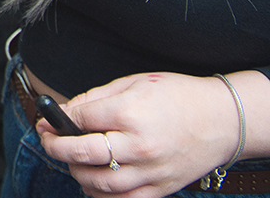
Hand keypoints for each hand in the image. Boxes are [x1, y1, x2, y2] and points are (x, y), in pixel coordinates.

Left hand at [38, 72, 243, 197]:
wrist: (222, 119)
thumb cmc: (178, 96)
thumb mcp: (133, 83)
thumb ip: (95, 98)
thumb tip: (64, 112)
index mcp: (131, 113)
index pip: (79, 120)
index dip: (57, 119)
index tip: (48, 119)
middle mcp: (139, 146)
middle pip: (82, 153)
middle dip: (55, 147)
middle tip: (48, 139)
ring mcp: (151, 172)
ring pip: (98, 183)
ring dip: (76, 172)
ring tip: (72, 159)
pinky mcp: (161, 189)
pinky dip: (101, 194)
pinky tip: (94, 181)